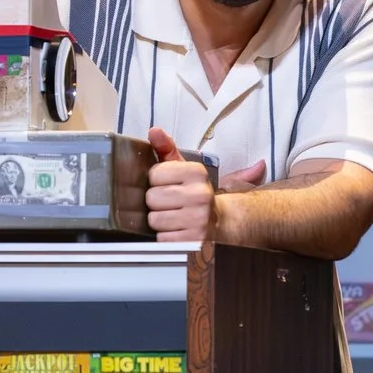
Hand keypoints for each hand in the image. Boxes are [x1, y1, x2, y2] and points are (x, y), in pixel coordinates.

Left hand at [145, 127, 218, 241]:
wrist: (220, 221)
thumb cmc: (195, 194)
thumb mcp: (184, 169)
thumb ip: (166, 149)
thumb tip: (154, 132)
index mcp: (196, 173)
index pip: (154, 174)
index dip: (156, 181)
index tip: (169, 185)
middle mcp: (200, 195)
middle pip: (152, 198)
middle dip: (157, 203)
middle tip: (171, 204)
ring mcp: (199, 219)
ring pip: (155, 220)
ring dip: (160, 221)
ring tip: (174, 218)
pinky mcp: (195, 240)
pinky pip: (162, 239)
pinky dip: (166, 237)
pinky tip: (177, 231)